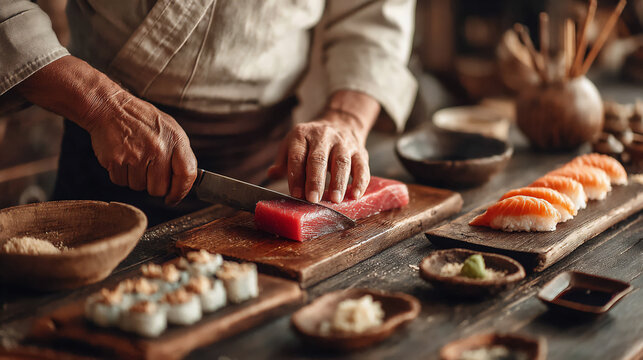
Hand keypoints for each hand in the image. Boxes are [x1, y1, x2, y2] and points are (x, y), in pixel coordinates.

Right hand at [16, 56, 197, 204]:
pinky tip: (122, 157)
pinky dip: (120, 174)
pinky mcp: (116, 161)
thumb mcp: (169, 129)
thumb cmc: (141, 120)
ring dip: (135, 178)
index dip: (181, 191)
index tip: (173, 198)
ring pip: (138, 187)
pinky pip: (121, 182)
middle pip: (159, 189)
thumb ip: (180, 154)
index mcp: (175, 140)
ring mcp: (136, 156)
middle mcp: (158, 149)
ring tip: (133, 157)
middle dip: (153, 186)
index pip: (187, 174)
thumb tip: (184, 181)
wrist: (110, 107)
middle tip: (147, 169)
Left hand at [268, 90, 379, 202]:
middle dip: (315, 180)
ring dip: (338, 182)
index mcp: (302, 135)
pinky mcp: (359, 151)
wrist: (340, 123)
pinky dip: (360, 181)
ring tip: (335, 200)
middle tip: (312, 199)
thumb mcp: (293, 145)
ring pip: (341, 162)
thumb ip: (283, 162)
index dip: (296, 176)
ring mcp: (343, 143)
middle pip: (319, 159)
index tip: (296, 194)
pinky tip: (355, 195)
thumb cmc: (311, 143)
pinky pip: (361, 166)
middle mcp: (323, 136)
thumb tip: (272, 174)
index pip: (298, 156)